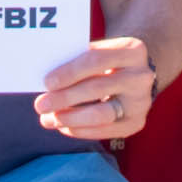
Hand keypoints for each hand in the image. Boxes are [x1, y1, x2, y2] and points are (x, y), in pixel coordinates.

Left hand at [34, 34, 154, 143]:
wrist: (137, 76)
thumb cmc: (108, 61)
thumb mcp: (101, 51)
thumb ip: (78, 60)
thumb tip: (46, 81)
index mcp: (132, 50)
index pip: (96, 60)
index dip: (70, 72)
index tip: (47, 83)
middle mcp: (141, 76)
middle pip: (97, 88)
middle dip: (65, 98)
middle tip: (40, 105)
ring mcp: (141, 102)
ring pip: (102, 114)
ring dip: (70, 118)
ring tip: (48, 119)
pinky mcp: (136, 123)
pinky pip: (105, 131)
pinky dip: (80, 130)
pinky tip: (63, 127)